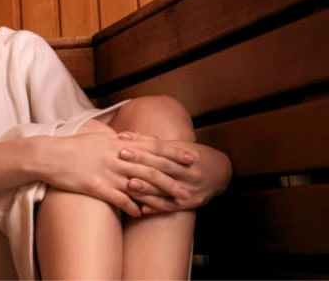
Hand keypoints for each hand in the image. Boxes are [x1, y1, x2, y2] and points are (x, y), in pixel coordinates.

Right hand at [35, 120, 192, 217]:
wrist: (49, 155)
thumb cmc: (73, 145)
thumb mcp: (98, 136)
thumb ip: (119, 138)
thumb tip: (135, 137)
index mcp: (118, 142)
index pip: (152, 146)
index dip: (173, 153)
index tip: (191, 157)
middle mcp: (116, 156)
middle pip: (150, 168)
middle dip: (172, 179)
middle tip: (190, 188)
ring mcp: (107, 172)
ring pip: (139, 185)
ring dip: (158, 196)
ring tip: (174, 206)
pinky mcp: (96, 186)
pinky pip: (118, 199)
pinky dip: (131, 206)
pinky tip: (142, 214)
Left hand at [116, 131, 231, 213]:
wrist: (221, 174)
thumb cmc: (193, 156)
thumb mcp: (179, 146)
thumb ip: (152, 142)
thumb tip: (126, 135)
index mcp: (187, 154)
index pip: (162, 150)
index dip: (142, 147)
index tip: (123, 145)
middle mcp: (189, 172)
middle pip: (162, 167)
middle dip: (141, 162)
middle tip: (121, 159)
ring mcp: (190, 189)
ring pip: (166, 188)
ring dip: (147, 188)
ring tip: (129, 185)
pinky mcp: (190, 204)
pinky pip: (171, 207)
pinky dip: (156, 208)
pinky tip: (142, 209)